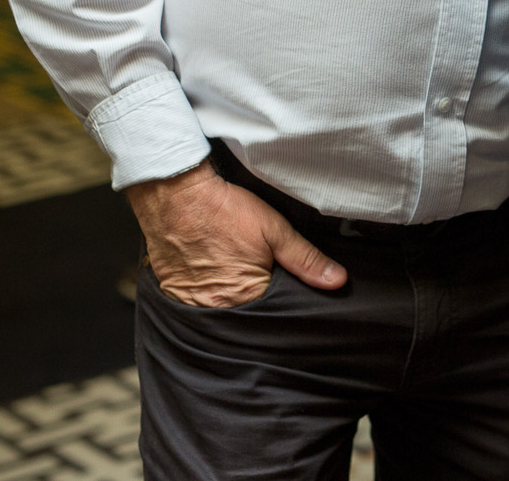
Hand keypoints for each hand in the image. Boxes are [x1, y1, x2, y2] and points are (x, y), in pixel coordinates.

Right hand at [124, 161, 346, 307]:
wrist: (175, 195)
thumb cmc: (225, 210)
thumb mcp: (275, 230)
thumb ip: (306, 259)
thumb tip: (337, 281)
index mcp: (247, 296)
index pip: (273, 312)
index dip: (278, 295)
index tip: (275, 278)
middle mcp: (217, 308)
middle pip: (245, 313)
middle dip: (253, 298)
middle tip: (247, 266)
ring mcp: (191, 304)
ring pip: (218, 310)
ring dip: (227, 296)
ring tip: (227, 266)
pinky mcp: (171, 294)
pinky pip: (193, 304)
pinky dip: (203, 292)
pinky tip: (207, 269)